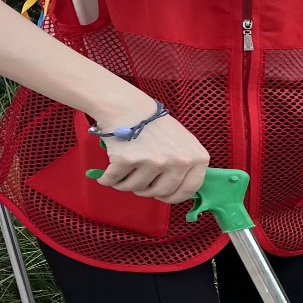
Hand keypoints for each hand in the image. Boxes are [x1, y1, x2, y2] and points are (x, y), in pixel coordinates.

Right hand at [92, 103, 209, 205]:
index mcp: (197, 158)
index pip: (189, 189)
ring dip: (126, 184)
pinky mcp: (129, 160)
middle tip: (138, 181)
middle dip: (146, 191)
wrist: (128, 107)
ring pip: (136, 188)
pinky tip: (106, 176)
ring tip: (124, 172)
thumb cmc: (156, 125)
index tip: (162, 196)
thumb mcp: (184, 142)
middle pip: (160, 192)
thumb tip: (179, 192)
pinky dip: (107, 180)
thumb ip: (187, 165)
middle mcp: (178, 161)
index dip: (173, 196)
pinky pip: (114, 181)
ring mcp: (154, 161)